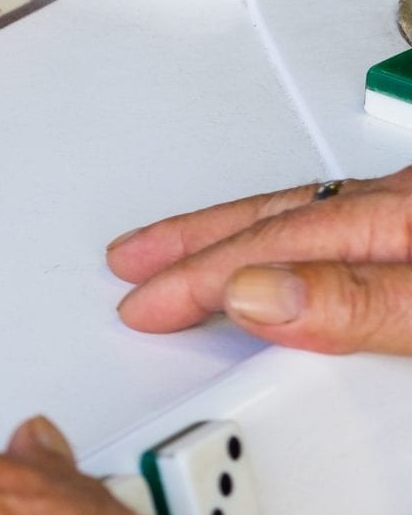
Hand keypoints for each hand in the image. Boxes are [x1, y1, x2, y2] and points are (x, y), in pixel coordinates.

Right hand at [110, 168, 411, 352]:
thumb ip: (355, 299)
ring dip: (234, 240)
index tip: (146, 305)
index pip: (271, 246)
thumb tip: (253, 294)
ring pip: (304, 220)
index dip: (198, 279)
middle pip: (273, 218)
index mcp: (399, 217)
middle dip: (192, 243)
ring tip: (185, 253)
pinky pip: (339, 231)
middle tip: (131, 261)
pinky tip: (286, 260)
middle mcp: (403, 208)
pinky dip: (288, 245)